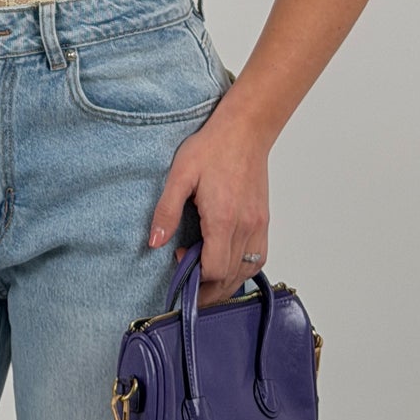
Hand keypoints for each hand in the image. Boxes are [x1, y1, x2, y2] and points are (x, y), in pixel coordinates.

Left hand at [147, 109, 270, 308]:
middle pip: (230, 278)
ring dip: (226, 283)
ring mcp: (258, 225)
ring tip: (206, 278)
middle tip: (189, 285)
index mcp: (223, 218)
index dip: (195, 276)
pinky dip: (243, 270)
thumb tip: (155, 242)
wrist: (245, 130)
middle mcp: (245, 227)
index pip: (214, 269)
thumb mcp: (180, 174)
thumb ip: (167, 210)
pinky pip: (259, 258)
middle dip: (208, 289)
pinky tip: (228, 265)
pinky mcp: (264, 221)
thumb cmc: (213, 147)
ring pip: (246, 272)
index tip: (180, 262)